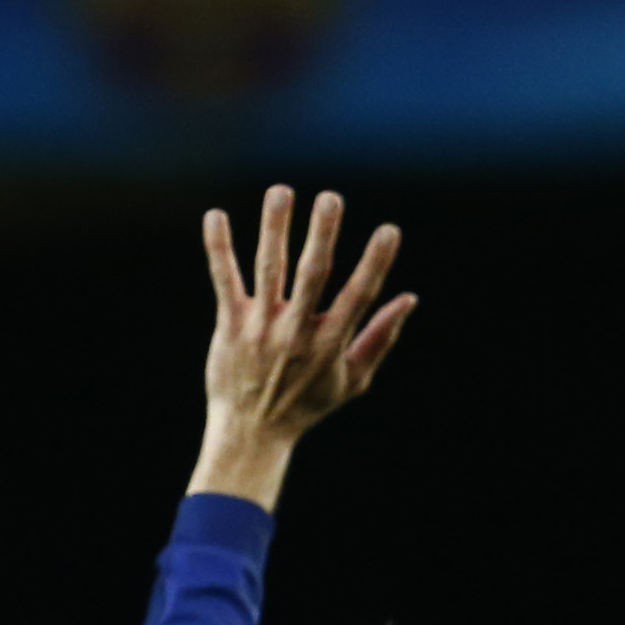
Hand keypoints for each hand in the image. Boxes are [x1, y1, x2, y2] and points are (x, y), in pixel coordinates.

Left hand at [194, 187, 413, 505]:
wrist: (251, 433)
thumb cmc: (306, 404)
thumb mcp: (352, 380)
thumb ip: (380, 338)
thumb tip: (409, 298)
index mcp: (329, 344)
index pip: (358, 296)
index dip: (375, 263)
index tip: (390, 230)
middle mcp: (295, 332)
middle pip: (312, 276)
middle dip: (323, 235)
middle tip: (331, 198)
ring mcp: (261, 327)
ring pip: (268, 269)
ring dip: (274, 229)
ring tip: (281, 191)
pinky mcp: (230, 325)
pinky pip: (224, 280)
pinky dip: (219, 248)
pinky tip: (215, 215)